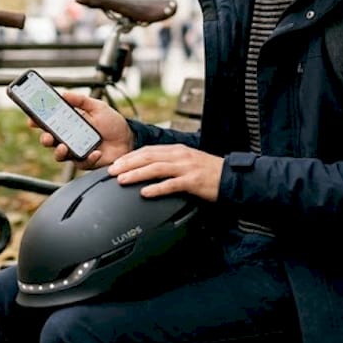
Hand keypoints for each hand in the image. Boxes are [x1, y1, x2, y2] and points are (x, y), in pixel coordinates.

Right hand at [34, 92, 131, 167]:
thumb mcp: (98, 107)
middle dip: (45, 138)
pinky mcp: (85, 162)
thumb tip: (64, 93)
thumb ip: (81, 100)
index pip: (49, 122)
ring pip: (59, 154)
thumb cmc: (112, 123)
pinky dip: (88, 157)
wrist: (128, 140)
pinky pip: (81, 162)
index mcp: (69, 123)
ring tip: (65, 147)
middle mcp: (69, 138)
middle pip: (50, 140)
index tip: (32, 119)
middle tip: (47, 136)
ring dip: (59, 151)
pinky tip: (96, 152)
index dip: (38, 121)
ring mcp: (76, 151)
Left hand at [107, 144, 223, 201]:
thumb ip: (170, 163)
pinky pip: (171, 184)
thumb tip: (149, 169)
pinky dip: (156, 188)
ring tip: (122, 180)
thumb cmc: (209, 172)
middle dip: (127, 163)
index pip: (148, 150)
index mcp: (177, 150)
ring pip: (156, 168)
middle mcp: (179, 156)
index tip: (116, 163)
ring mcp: (186, 168)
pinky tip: (145, 192)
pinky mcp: (192, 181)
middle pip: (148, 157)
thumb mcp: (187, 162)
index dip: (130, 156)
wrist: (231, 177)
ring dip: (137, 174)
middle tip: (112, 171)